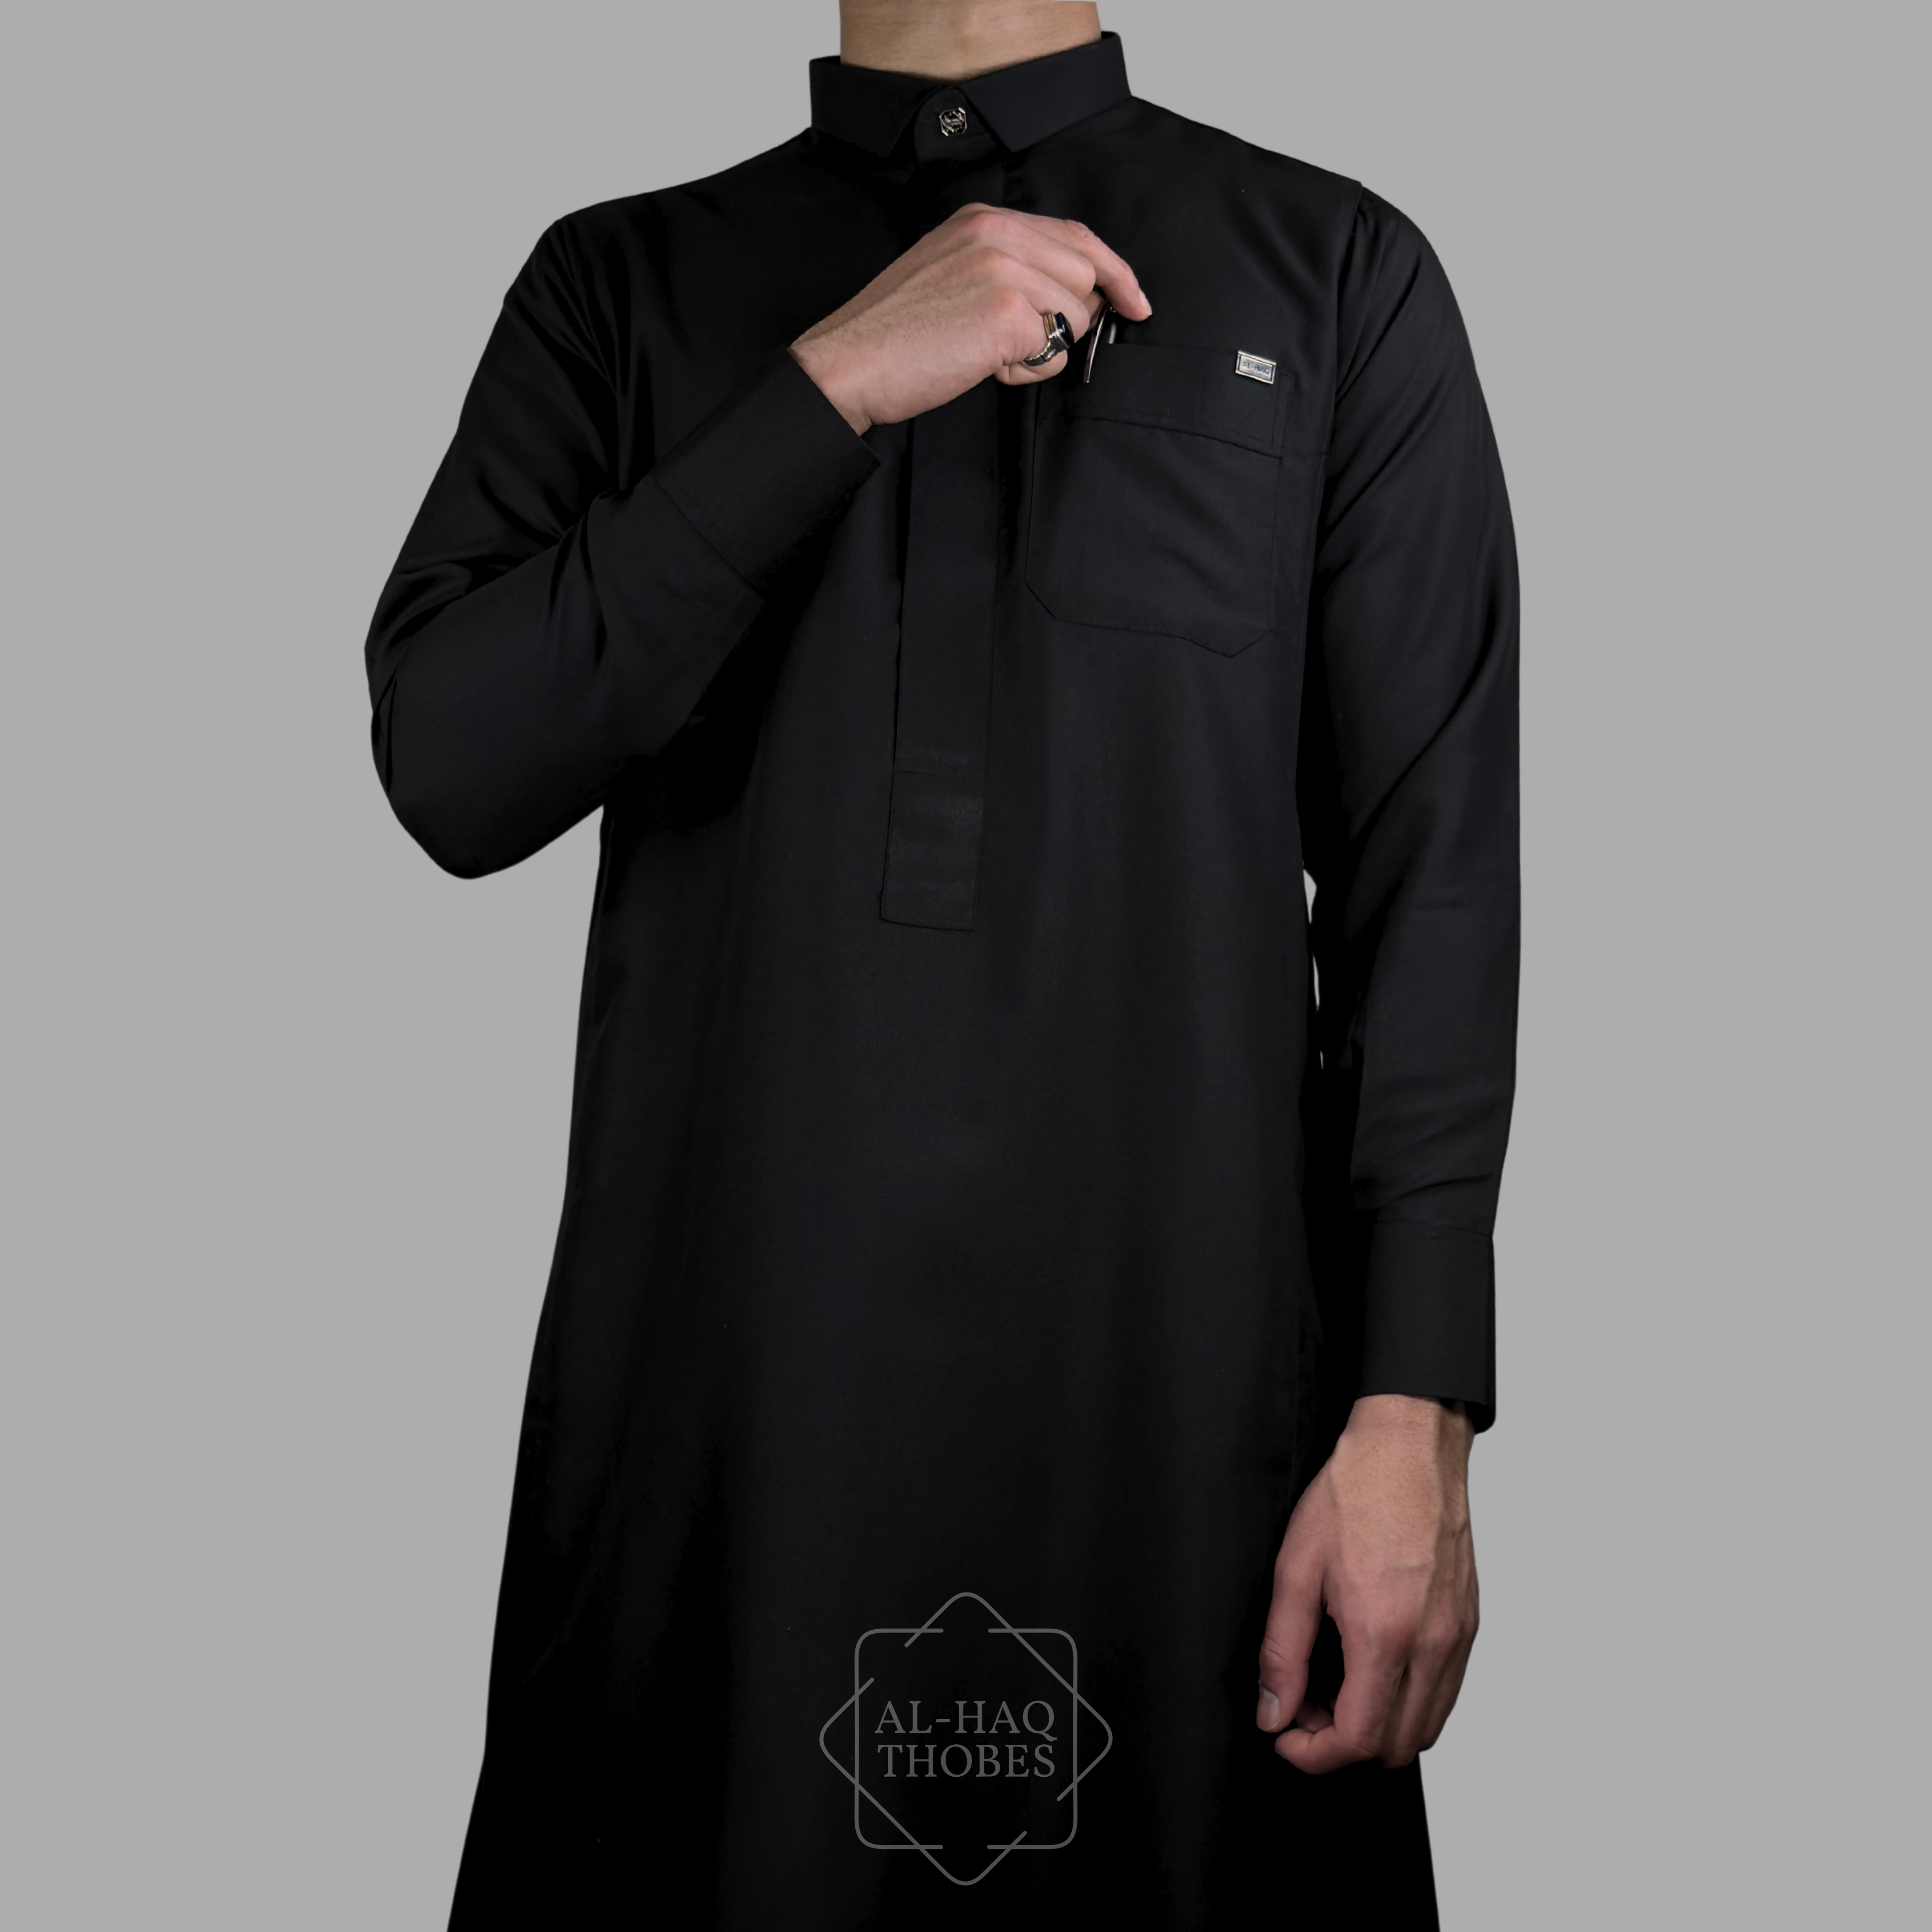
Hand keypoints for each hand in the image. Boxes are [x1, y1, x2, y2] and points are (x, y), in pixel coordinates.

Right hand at [790, 203, 1152, 434]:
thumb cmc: (896, 332)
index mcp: (983, 218)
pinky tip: (980, 364)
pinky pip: (1054, 351)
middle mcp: (996, 232)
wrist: (850, 362)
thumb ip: (1008, 265)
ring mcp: (1004, 269)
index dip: (1114, 271)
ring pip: (1074, 317)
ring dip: (1040, 348)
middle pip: (1085, 276)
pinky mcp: (1007, 312)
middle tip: (1013, 344)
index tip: (1135, 300)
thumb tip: (1071, 292)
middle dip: (1067, 321)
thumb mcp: (951, 271)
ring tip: (982, 351)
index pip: (1076, 234)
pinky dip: (1025, 370)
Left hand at [1256, 1395, 1478, 1771]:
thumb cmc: (1355, 1495)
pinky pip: (1445, 1691)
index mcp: (1385, 1635)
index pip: (1358, 1739)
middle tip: (1306, 1706)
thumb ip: (1281, 1652)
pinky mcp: (1469, 1624)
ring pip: (1427, 1726)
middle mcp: (1432, 1645)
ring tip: (1337, 1685)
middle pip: (1397, 1747)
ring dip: (1380, 1726)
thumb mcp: (1296, 1570)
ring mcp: (1457, 1637)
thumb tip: (1274, 1711)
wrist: (1409, 1448)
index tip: (1286, 1736)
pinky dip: (1410, 1699)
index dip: (1314, 1755)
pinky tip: (1374, 1664)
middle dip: (1344, 1744)